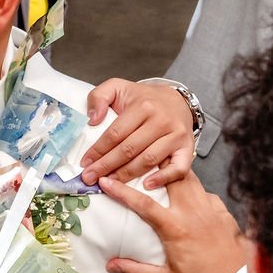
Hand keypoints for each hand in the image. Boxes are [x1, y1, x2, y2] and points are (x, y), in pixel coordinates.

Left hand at [81, 80, 195, 186]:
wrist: (177, 101)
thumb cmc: (144, 99)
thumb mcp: (118, 87)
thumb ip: (99, 97)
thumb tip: (93, 120)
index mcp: (143, 106)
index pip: (115, 133)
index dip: (98, 150)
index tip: (85, 163)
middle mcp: (161, 120)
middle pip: (129, 149)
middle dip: (106, 166)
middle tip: (90, 177)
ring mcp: (176, 135)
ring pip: (148, 160)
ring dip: (126, 175)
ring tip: (108, 182)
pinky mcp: (187, 148)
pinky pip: (178, 168)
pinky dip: (164, 178)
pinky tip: (147, 185)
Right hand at [99, 173, 246, 272]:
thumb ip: (138, 272)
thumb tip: (112, 265)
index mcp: (174, 228)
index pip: (141, 203)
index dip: (121, 190)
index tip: (106, 181)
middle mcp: (192, 212)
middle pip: (170, 176)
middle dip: (155, 165)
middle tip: (141, 159)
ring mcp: (210, 209)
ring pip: (190, 178)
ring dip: (175, 173)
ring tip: (164, 170)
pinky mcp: (223, 212)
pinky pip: (207, 192)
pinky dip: (196, 189)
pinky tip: (192, 196)